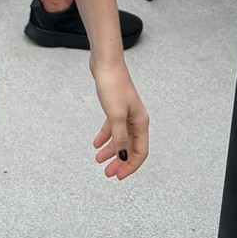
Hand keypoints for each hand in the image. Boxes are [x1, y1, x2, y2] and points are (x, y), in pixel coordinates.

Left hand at [91, 61, 148, 179]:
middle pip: (130, 147)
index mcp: (140, 123)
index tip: (118, 176)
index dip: (130, 166)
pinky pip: (112, 127)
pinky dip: (105, 136)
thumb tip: (124, 158)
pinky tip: (96, 142)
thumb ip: (120, 138)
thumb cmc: (112, 85)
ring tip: (99, 160)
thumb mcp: (115, 115)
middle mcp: (136, 120)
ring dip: (111, 150)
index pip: (140, 152)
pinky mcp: (115, 106)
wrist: (105, 62)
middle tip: (107, 172)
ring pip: (120, 138)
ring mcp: (125, 113)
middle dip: (119, 162)